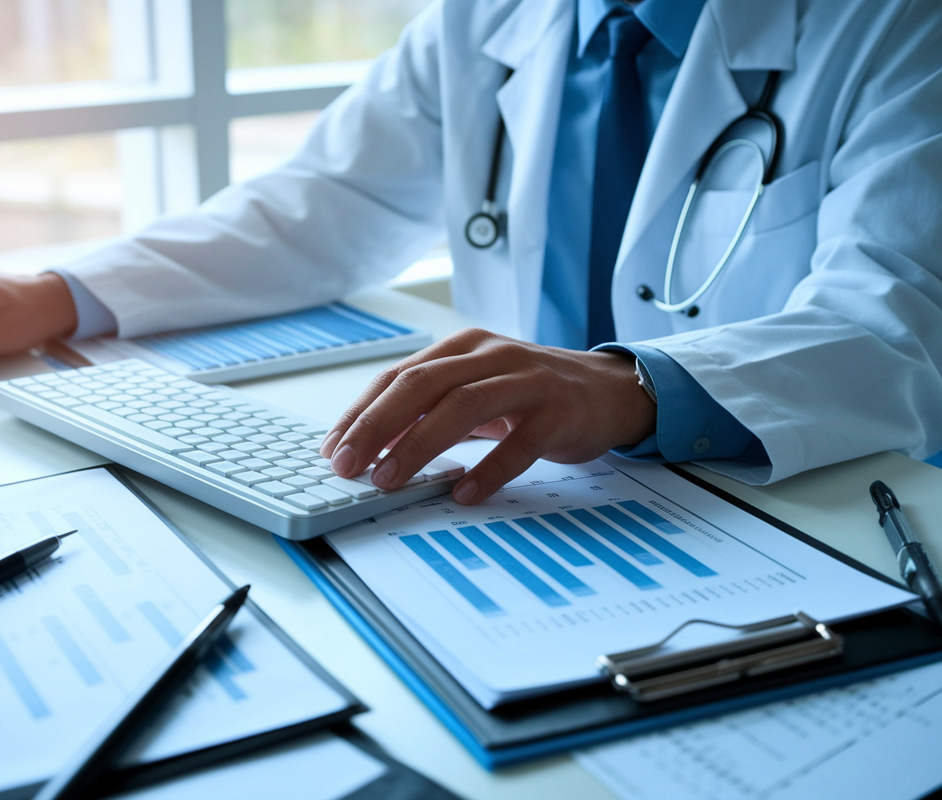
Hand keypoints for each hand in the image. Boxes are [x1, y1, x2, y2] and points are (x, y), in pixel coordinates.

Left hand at [318, 328, 655, 504]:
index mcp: (462, 348)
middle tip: (348, 465)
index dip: (361, 414)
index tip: (332, 449)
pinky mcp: (557, 412)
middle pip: (422, 385)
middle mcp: (490, 356)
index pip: (398, 377)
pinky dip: (489, 470)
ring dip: (419, 446)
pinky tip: (464, 494)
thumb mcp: (476, 392)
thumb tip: (372, 448)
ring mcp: (526, 381)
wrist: (609, 391)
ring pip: (463, 407)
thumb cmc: (530, 394)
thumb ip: (430, 412)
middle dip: (377, 426)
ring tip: (389, 479)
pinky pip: (519, 443)